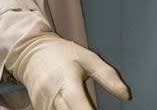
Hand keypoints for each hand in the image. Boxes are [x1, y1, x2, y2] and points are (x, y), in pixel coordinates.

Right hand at [5, 27, 129, 109]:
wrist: (30, 53)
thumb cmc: (61, 53)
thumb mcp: (88, 58)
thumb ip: (107, 76)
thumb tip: (126, 95)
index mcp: (66, 82)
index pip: (79, 106)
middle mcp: (52, 98)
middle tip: (95, 109)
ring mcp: (43, 107)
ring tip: (88, 107)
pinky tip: (76, 108)